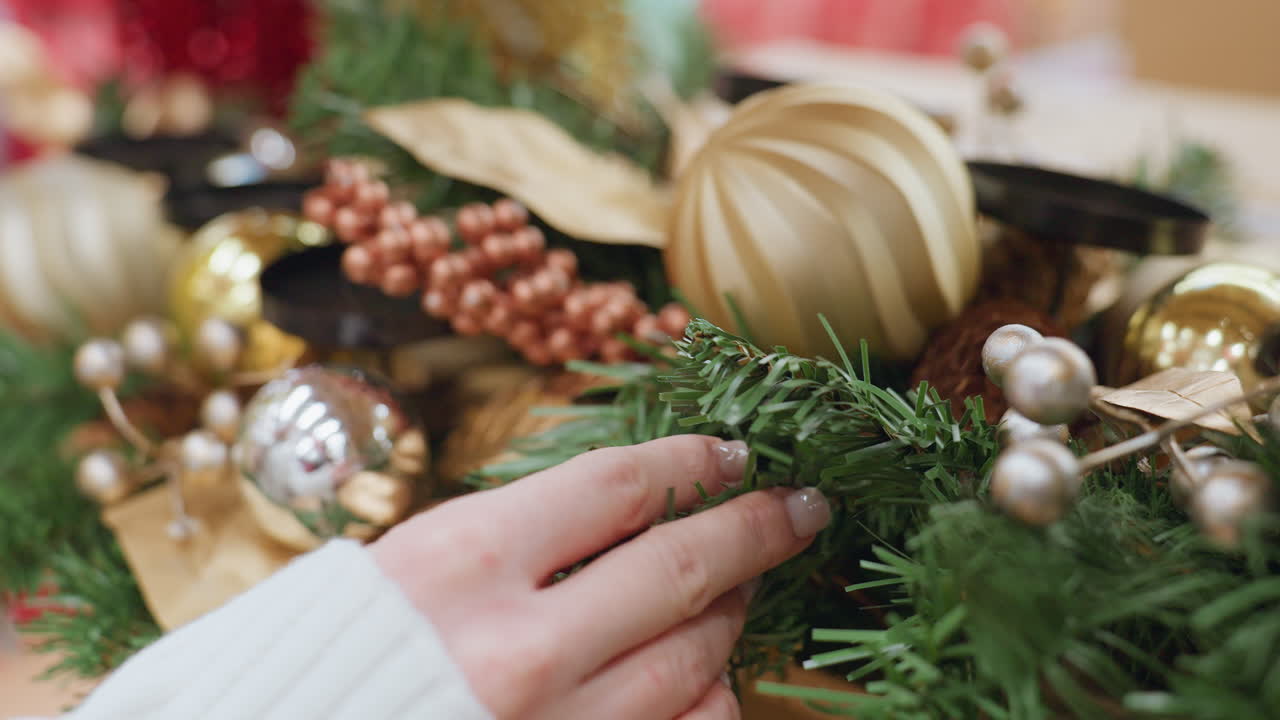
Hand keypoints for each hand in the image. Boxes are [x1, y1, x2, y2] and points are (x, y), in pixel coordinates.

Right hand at [371, 435, 830, 719]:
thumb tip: (634, 501)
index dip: (692, 459)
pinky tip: (703, 676)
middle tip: (800, 505)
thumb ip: (520, 534)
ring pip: (694, 659)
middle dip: (755, 527)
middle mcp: (517, 648)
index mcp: (463, 563)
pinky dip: (706, 699)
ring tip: (742, 586)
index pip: (617, 484)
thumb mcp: (413, 563)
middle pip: (678, 566)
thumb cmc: (340, 652)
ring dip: (732, 613)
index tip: (732, 452)